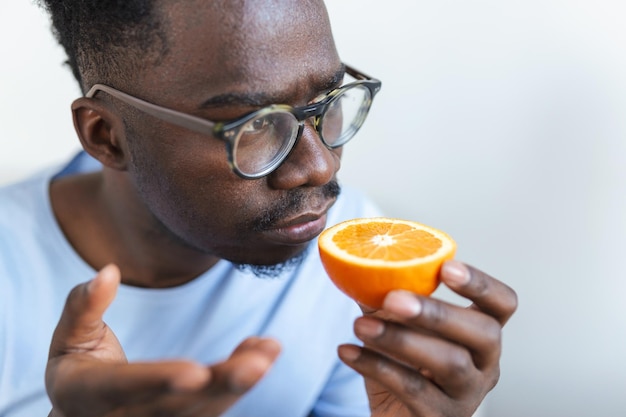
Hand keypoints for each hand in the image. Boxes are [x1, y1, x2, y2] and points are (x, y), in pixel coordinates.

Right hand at [46, 264, 280, 416]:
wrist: (82, 411)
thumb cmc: (77, 366)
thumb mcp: (68, 336)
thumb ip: (84, 305)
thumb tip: (107, 271)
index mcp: (89, 394)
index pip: (125, 387)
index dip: (159, 381)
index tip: (196, 372)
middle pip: (177, 406)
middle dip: (220, 385)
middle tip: (256, 364)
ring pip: (203, 410)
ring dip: (239, 383)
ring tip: (269, 351)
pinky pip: (214, 405)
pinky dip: (239, 382)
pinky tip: (264, 353)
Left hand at [337, 260, 517, 416]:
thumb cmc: (402, 367)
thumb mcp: (397, 327)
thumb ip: (386, 294)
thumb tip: (358, 258)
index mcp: (480, 334)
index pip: (503, 304)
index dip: (481, 284)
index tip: (446, 266)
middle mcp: (485, 365)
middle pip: (483, 333)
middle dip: (438, 312)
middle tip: (393, 297)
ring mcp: (467, 396)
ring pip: (450, 363)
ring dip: (401, 339)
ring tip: (360, 325)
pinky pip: (413, 389)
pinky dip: (376, 366)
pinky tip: (347, 351)